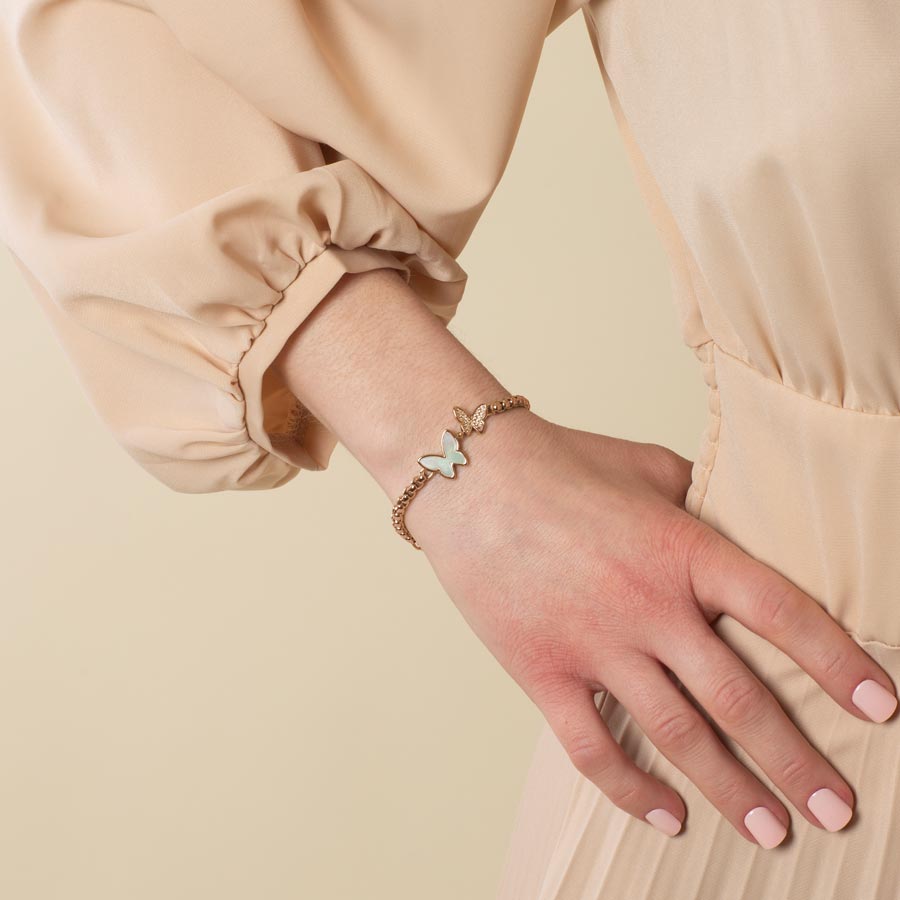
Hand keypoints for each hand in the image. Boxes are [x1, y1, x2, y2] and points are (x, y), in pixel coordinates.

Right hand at [404, 412, 897, 846]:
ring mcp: (594, 643)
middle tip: (838, 810)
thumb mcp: (646, 466)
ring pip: (677, 735)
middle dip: (798, 761)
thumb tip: (733, 521)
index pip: (782, 613)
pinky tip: (669, 814)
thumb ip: (699, 499)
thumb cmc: (558, 463)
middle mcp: (648, 604)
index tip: (881, 706)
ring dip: (732, 791)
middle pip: (740, 698)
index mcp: (683, 548)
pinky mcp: (542, 670)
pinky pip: (593, 748)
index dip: (838, 662)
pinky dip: (634, 791)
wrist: (469, 473)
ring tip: (774, 831)